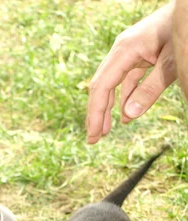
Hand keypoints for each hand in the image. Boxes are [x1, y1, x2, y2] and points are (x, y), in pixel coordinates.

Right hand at [86, 2, 176, 143]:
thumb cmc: (183, 31)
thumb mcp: (170, 64)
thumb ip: (150, 90)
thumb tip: (128, 116)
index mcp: (124, 50)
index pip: (101, 87)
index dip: (95, 113)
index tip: (93, 135)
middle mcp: (121, 51)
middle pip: (100, 86)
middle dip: (96, 114)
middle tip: (93, 139)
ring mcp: (128, 53)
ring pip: (111, 85)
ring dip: (107, 108)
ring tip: (104, 131)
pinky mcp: (138, 55)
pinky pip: (125, 80)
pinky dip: (123, 98)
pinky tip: (124, 115)